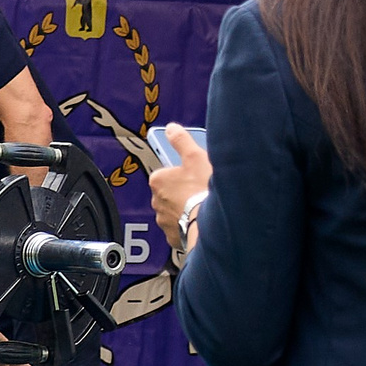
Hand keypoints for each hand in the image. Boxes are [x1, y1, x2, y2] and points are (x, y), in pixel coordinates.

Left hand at [149, 126, 212, 248]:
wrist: (209, 223)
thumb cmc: (202, 190)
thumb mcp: (195, 157)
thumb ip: (181, 141)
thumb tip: (171, 129)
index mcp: (158, 180)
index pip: (167, 173)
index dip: (183, 174)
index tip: (195, 176)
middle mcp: (156, 201)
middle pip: (171, 193)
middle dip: (184, 192)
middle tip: (201, 191)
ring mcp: (163, 220)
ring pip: (175, 211)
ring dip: (187, 210)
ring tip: (203, 207)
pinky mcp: (172, 237)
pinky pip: (180, 228)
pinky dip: (189, 225)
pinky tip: (202, 221)